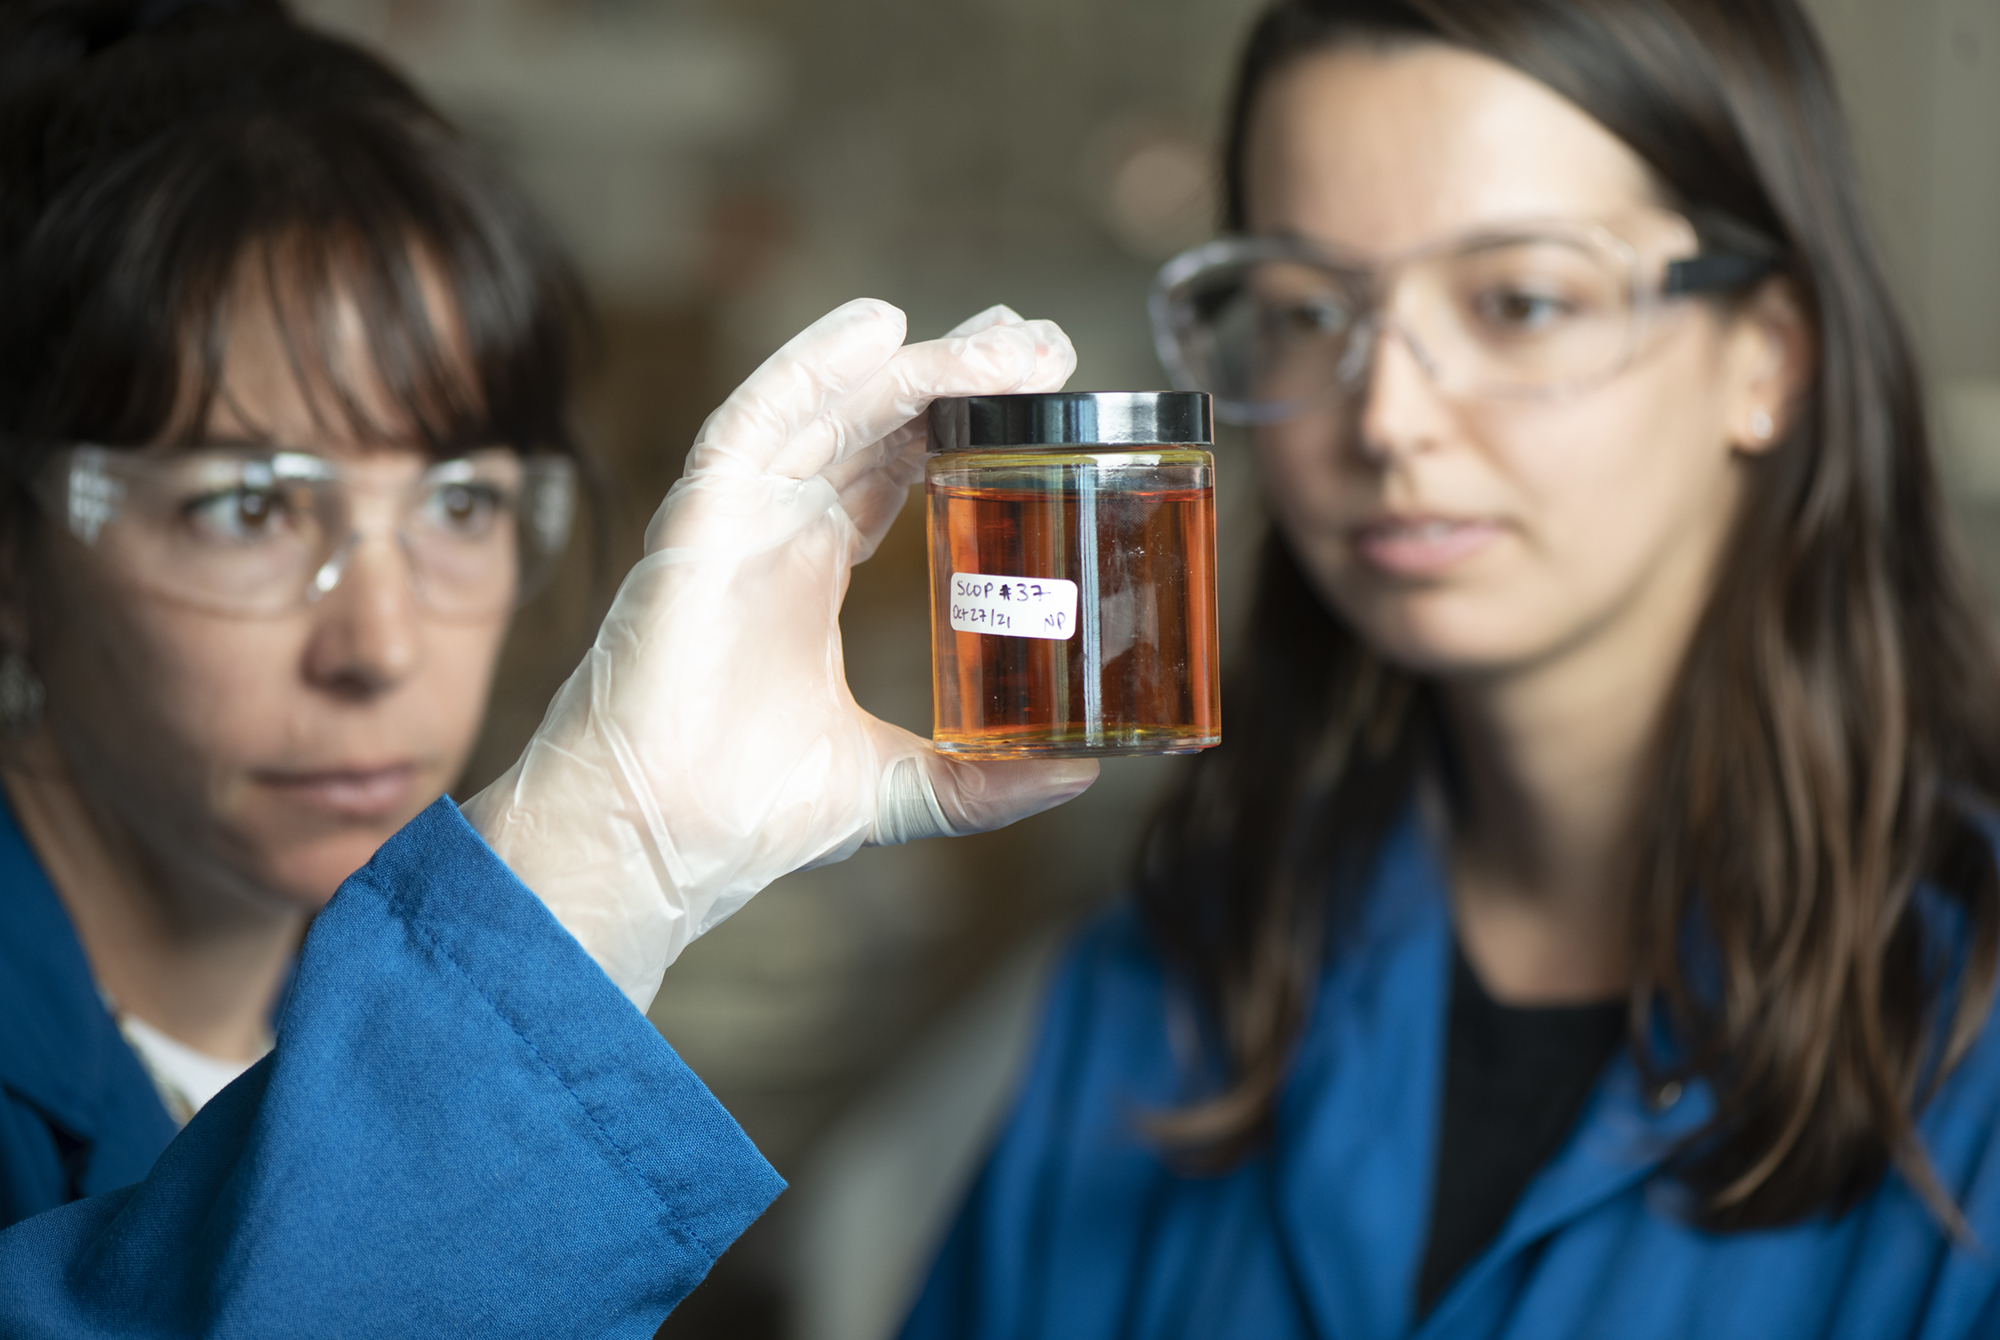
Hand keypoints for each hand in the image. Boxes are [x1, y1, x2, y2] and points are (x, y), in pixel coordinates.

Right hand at [462, 300, 1098, 1009]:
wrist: (661, 843)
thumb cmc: (746, 815)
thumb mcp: (900, 787)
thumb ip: (987, 780)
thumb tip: (1081, 772)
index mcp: (810, 576)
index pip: (891, 470)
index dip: (955, 422)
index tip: (1037, 392)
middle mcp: (774, 533)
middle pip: (870, 421)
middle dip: (954, 373)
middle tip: (1042, 341)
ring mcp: (735, 521)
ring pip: (829, 408)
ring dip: (916, 364)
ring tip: (1008, 336)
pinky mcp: (698, 524)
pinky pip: (756, 422)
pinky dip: (813, 368)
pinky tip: (880, 328)